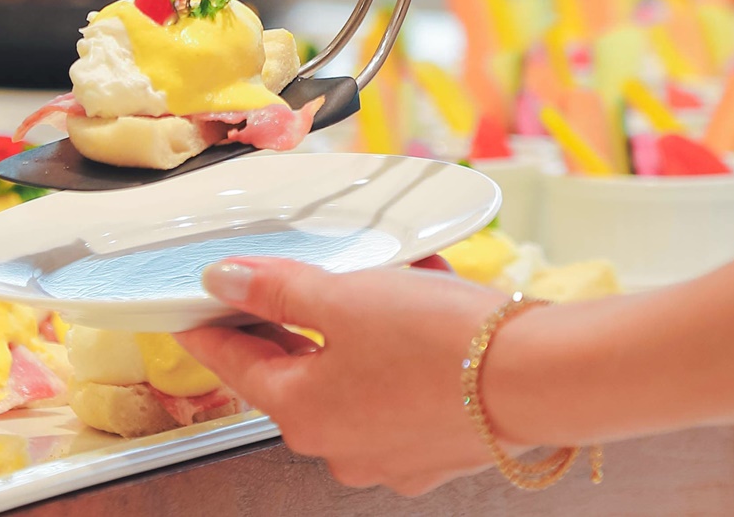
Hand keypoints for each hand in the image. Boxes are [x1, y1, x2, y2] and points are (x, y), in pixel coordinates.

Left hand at [175, 258, 506, 494]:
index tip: (195, 308)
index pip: (233, 363)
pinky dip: (399, 350)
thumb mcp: (343, 298)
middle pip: (293, 372)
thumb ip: (277, 291)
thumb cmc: (441, 345)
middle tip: (287, 279)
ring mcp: (388, 453)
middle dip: (294, 320)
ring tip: (380, 280)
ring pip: (351, 378)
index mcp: (301, 414)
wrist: (538, 380)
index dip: (212, 325)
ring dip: (354, 330)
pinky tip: (422, 306)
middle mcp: (338, 446)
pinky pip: (398, 389)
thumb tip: (224, 282)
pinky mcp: (433, 446)